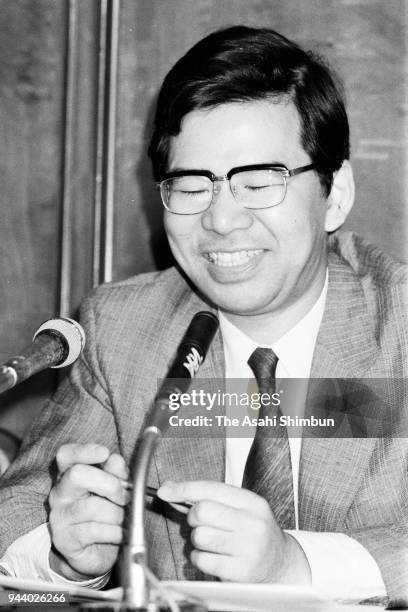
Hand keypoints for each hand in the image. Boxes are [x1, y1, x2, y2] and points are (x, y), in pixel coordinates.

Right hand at [49, 443, 128, 579]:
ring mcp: (59, 516)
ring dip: (116, 513)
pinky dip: (114, 532)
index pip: (66, 455)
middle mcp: (60, 492)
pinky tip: (120, 533)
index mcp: (70, 474)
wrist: (97, 552)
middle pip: (77, 474)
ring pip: (91, 506)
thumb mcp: (114, 489)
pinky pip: (93, 530)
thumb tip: (115, 459)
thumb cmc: (106, 513)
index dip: (84, 451)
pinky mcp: (64, 539)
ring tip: (124, 519)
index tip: (104, 453)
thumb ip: (115, 473)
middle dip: (109, 484)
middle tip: (125, 497)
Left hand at [158, 480, 310, 583]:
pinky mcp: (239, 572)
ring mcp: (247, 549)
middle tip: (201, 523)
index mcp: (252, 503)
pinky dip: (200, 558)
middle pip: (202, 511)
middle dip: (193, 517)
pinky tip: (213, 557)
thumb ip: (211, 497)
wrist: (281, 564)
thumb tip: (171, 488)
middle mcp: (252, 524)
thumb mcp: (242, 508)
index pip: (211, 489)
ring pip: (199, 536)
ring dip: (197, 540)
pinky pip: (202, 560)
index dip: (184, 488)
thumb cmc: (254, 533)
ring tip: (211, 542)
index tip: (166, 491)